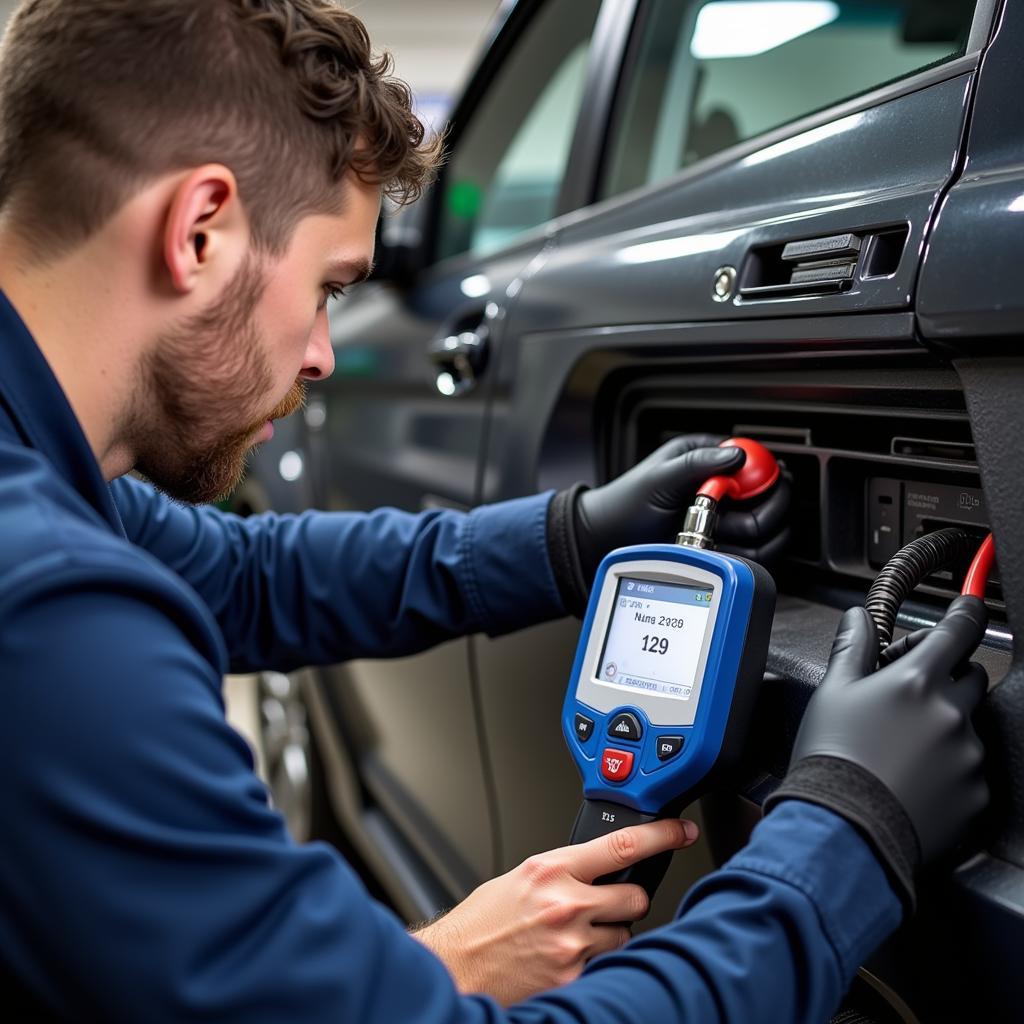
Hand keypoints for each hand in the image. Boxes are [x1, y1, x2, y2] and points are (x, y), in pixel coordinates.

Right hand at [411, 818, 698, 1003]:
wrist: (454, 967)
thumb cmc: (480, 924)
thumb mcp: (518, 879)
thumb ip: (559, 871)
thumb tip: (592, 869)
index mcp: (551, 869)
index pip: (622, 843)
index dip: (661, 835)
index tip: (680, 831)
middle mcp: (565, 903)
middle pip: (635, 896)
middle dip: (627, 900)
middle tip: (604, 905)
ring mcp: (571, 943)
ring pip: (624, 934)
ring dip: (608, 935)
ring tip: (571, 937)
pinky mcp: (572, 978)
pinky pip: (605, 965)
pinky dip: (592, 963)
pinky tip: (562, 960)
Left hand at [575, 434, 789, 582]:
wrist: (605, 540)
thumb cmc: (625, 503)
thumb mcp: (659, 478)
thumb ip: (697, 464)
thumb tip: (738, 455)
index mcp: (711, 458)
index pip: (761, 463)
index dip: (763, 480)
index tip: (744, 494)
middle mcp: (726, 488)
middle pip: (774, 500)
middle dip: (756, 513)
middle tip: (725, 518)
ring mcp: (728, 520)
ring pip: (768, 531)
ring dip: (745, 537)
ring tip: (709, 533)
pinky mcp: (726, 547)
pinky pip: (755, 554)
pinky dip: (742, 556)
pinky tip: (715, 550)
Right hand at [765, 596, 989, 908]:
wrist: (843, 827)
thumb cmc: (832, 756)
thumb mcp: (832, 692)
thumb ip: (852, 647)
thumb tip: (857, 616)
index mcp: (917, 681)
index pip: (959, 631)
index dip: (967, 612)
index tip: (971, 604)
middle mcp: (952, 714)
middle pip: (971, 677)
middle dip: (947, 678)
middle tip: (909, 695)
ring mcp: (969, 756)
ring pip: (968, 726)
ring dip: (944, 727)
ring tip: (901, 749)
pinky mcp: (975, 795)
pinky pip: (970, 771)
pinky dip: (948, 770)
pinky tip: (913, 778)